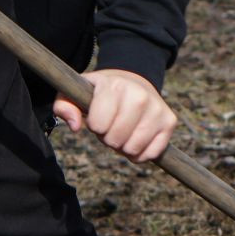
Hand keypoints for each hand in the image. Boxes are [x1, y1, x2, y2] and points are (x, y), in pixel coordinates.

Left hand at [53, 69, 176, 161]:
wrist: (134, 81)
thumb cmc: (100, 93)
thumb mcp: (77, 93)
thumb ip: (64, 106)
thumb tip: (75, 127)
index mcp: (115, 86)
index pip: (99, 124)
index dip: (95, 125)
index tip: (98, 116)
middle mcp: (140, 95)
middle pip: (115, 140)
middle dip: (109, 138)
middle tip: (112, 124)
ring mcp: (158, 109)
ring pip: (133, 149)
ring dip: (124, 146)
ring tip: (124, 130)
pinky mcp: (170, 121)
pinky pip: (151, 154)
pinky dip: (140, 153)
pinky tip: (137, 137)